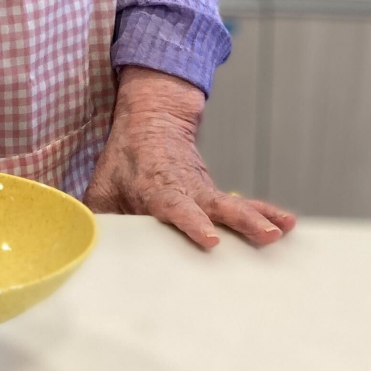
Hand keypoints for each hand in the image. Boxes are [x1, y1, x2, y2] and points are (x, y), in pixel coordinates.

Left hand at [85, 67, 295, 249]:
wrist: (152, 119)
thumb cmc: (124, 161)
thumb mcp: (102, 186)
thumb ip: (97, 219)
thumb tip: (82, 251)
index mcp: (155, 188)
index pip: (176, 206)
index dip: (192, 222)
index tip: (210, 238)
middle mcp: (186, 189)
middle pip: (214, 206)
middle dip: (239, 222)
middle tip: (264, 236)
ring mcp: (204, 190)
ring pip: (233, 205)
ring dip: (258, 218)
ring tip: (282, 231)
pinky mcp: (215, 194)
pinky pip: (242, 204)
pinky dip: (265, 212)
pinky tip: (288, 224)